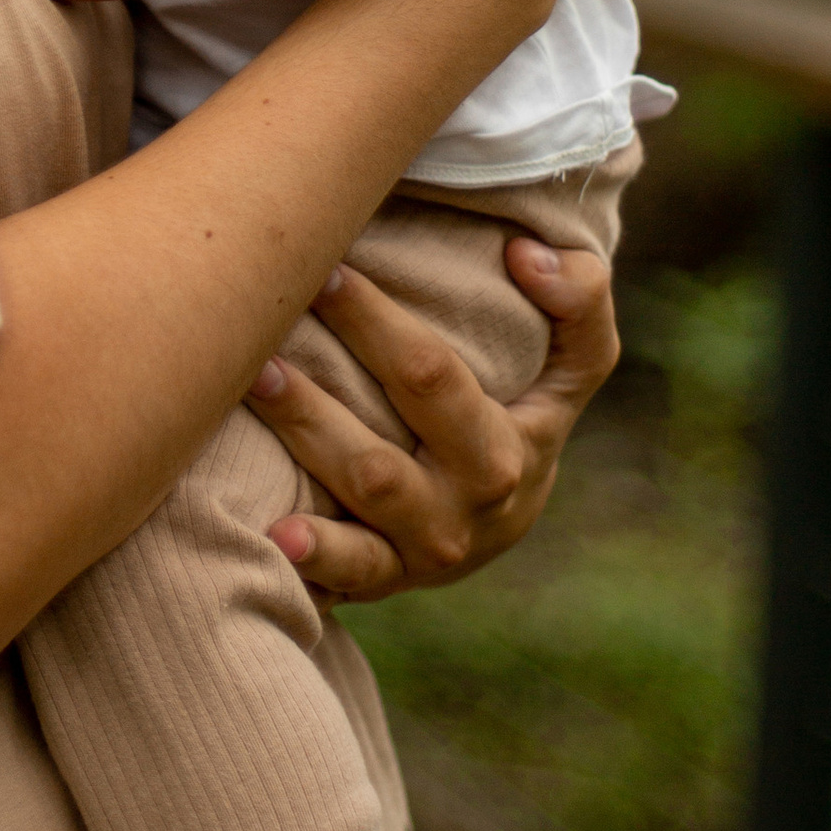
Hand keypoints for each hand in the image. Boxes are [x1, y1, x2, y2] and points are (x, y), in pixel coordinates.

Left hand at [249, 237, 618, 601]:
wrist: (505, 518)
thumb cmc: (525, 413)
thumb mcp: (575, 364)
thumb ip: (578, 300)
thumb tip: (525, 253)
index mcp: (506, 447)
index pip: (431, 378)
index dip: (375, 323)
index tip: (325, 270)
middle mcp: (466, 504)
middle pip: (383, 449)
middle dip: (319, 389)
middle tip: (262, 329)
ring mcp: (424, 548)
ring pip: (359, 495)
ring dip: (303, 441)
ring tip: (252, 384)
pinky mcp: (387, 578)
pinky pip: (351, 573)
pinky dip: (315, 558)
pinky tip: (272, 533)